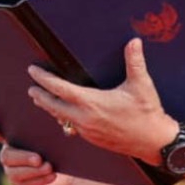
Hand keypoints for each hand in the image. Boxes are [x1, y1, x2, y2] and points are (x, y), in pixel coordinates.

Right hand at [0, 121, 74, 184]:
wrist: (64, 173)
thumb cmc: (56, 150)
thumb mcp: (51, 140)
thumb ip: (45, 134)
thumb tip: (50, 124)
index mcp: (12, 140)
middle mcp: (9, 156)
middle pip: (7, 157)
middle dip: (23, 157)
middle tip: (38, 158)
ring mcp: (13, 173)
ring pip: (16, 173)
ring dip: (34, 171)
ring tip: (49, 167)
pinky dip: (40, 180)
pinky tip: (51, 175)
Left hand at [27, 38, 176, 162]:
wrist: (153, 142)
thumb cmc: (147, 113)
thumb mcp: (141, 85)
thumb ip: (135, 61)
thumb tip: (134, 41)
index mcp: (92, 103)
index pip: (59, 89)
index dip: (44, 79)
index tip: (33, 71)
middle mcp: (85, 118)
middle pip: (53, 106)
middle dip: (40, 96)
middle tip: (31, 88)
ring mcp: (87, 131)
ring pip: (60, 118)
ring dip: (49, 108)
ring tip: (40, 101)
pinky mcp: (92, 139)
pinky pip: (71, 127)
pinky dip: (62, 119)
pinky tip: (62, 115)